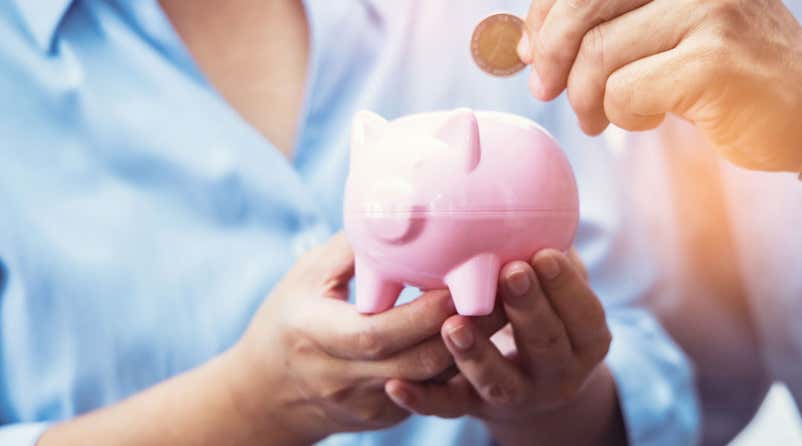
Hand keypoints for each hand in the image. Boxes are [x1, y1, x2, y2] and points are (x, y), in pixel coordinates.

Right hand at [223, 233, 504, 443]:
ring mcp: (367, 403)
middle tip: (504, 291)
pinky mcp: (386, 416)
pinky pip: (432, 392)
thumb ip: (353, 249)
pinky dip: (459, 365)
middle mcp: (342, 377)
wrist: (266, 394)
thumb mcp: (306, 277)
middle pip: (418, 362)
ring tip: (506, 310)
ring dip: (473, 348)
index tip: (461, 281)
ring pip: (434, 382)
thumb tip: (399, 210)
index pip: (378, 332)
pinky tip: (484, 336)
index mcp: (316, 335)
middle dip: (466, 329)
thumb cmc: (286, 321)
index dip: (424, 312)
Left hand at [383, 249, 621, 445]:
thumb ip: (552, 255)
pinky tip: (396, 386)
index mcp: (586, 342)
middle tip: (508, 272)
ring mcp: (517, 395)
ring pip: (498, 381)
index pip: (585, 315)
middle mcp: (557, 374)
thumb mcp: (559, 288)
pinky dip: (423, 400)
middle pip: (546, 345)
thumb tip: (534, 201)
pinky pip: (447, 407)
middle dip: (528, 309)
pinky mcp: (475, 408)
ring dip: (476, 353)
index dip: (567, 287)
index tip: (545, 254)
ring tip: (453, 324)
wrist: (532, 382)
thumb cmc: (543, 313)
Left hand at [520, 0, 801, 171]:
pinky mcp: (715, 59)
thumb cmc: (729, 70)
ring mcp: (709, 10)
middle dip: (550, 57)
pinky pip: (628, 93)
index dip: (543, 14)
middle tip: (548, 91)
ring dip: (587, 98)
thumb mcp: (665, 30)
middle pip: (582, 8)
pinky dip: (623, 116)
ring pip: (599, 56)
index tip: (531, 52)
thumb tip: (530, 43)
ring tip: (600, 117)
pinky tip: (647, 118)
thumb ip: (609, 24)